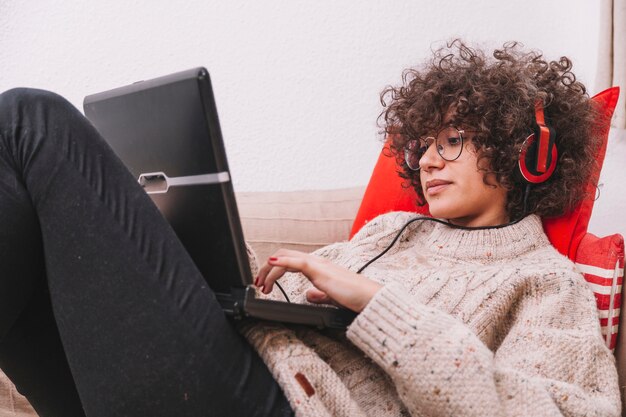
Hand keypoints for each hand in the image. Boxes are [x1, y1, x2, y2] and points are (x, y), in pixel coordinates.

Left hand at [255, 249, 381, 312]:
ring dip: (269, 270)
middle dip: (267, 269)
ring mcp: (318, 264)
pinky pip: (297, 261)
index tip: (265, 285)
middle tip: (258, 284)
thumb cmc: (355, 297)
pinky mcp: (319, 270)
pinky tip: (272, 264)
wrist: (369, 298)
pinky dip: (282, 262)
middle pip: (284, 255)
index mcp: (318, 268)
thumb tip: (308, 295)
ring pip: (286, 257)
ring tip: (261, 284)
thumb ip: (319, 295)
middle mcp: (317, 262)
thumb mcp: (331, 297)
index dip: (274, 270)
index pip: (290, 262)